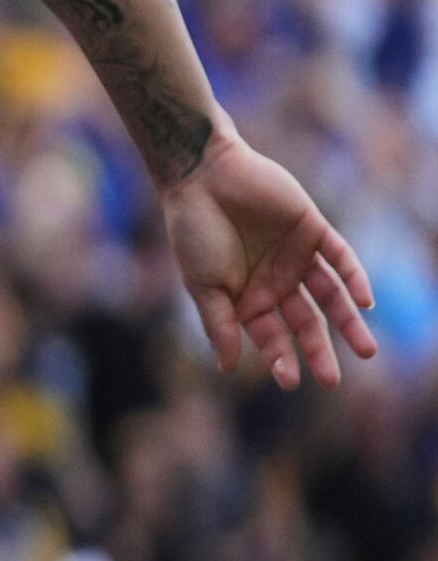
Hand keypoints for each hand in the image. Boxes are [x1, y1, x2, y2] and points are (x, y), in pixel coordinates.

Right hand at [157, 132, 380, 387]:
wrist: (203, 177)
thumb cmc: (194, 232)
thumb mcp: (202, 285)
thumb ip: (219, 324)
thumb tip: (228, 367)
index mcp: (248, 298)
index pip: (270, 336)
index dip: (280, 359)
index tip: (289, 383)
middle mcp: (276, 281)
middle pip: (306, 322)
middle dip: (319, 351)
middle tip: (332, 380)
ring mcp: (297, 257)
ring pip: (330, 295)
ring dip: (349, 322)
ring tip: (366, 350)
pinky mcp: (313, 230)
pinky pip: (340, 257)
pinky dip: (354, 278)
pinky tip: (364, 301)